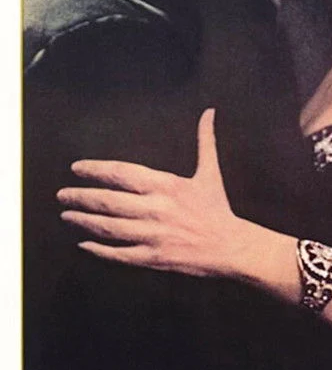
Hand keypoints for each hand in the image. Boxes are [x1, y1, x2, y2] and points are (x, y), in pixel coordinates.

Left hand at [58, 109, 241, 275]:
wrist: (232, 246)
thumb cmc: (217, 209)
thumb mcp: (210, 172)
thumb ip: (205, 140)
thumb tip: (209, 112)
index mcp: (167, 185)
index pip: (122, 173)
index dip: (95, 169)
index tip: (77, 168)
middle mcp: (157, 208)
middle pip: (108, 201)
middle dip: (80, 196)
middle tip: (61, 194)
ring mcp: (153, 234)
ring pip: (109, 227)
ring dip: (83, 221)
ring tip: (67, 216)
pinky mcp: (154, 258)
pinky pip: (119, 253)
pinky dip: (99, 250)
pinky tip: (85, 244)